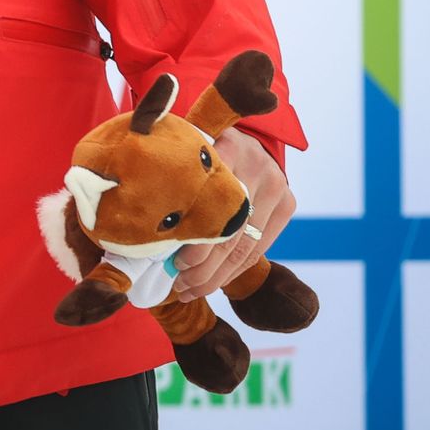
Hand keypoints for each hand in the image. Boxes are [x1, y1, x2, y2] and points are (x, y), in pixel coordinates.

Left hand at [174, 127, 295, 302]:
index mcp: (226, 149)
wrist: (247, 139)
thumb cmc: (201, 150)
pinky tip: (213, 283)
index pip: (212, 207)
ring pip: (245, 247)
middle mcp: (256, 167)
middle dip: (203, 267)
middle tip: (179, 285)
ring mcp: (276, 187)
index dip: (196, 242)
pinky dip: (234, 271)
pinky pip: (259, 249)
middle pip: (230, 233)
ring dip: (217, 276)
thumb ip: (172, 176)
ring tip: (190, 290)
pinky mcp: (287, 204)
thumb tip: (142, 227)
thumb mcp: (185, 149)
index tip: (174, 264)